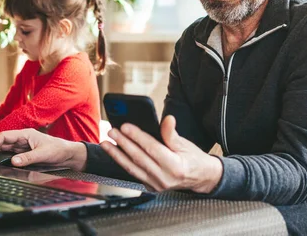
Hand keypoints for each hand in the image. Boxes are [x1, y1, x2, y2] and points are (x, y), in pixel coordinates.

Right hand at [0, 128, 86, 170]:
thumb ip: (28, 158)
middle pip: (3, 142)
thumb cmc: (58, 149)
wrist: (68, 155)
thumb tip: (14, 161)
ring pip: (5, 149)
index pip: (5, 136)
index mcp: (26, 134)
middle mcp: (23, 140)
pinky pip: (11, 156)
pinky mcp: (25, 155)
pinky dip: (4, 159)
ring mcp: (23, 147)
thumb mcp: (43, 154)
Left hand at [101, 115, 222, 192]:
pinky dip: (124, 163)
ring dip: (117, 155)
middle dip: (123, 143)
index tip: (125, 126)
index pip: (151, 148)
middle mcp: (164, 178)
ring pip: (132, 168)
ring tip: (106, 143)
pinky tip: (115, 154)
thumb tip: (167, 119)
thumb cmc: (193, 159)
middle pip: (139, 158)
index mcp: (175, 166)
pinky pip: (134, 174)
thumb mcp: (186, 144)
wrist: (201, 178)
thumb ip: (172, 134)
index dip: (137, 136)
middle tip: (112, 131)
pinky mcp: (151, 187)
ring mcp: (157, 185)